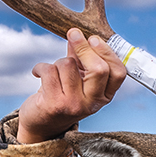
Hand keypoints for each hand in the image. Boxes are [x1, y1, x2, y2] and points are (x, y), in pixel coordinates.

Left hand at [17, 28, 126, 143]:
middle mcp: (92, 103)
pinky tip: (37, 73)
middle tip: (73, 34)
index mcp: (105, 96)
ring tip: (53, 71)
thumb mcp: (78, 78)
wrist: (42, 123)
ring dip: (57, 61)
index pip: (118, 72)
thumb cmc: (62, 95)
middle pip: (99, 69)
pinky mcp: (54, 105)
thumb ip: (81, 57)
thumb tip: (79, 33)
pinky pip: (49, 71)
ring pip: (68, 65)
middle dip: (84, 47)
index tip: (93, 38)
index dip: (107, 52)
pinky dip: (40, 67)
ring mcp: (74, 105)